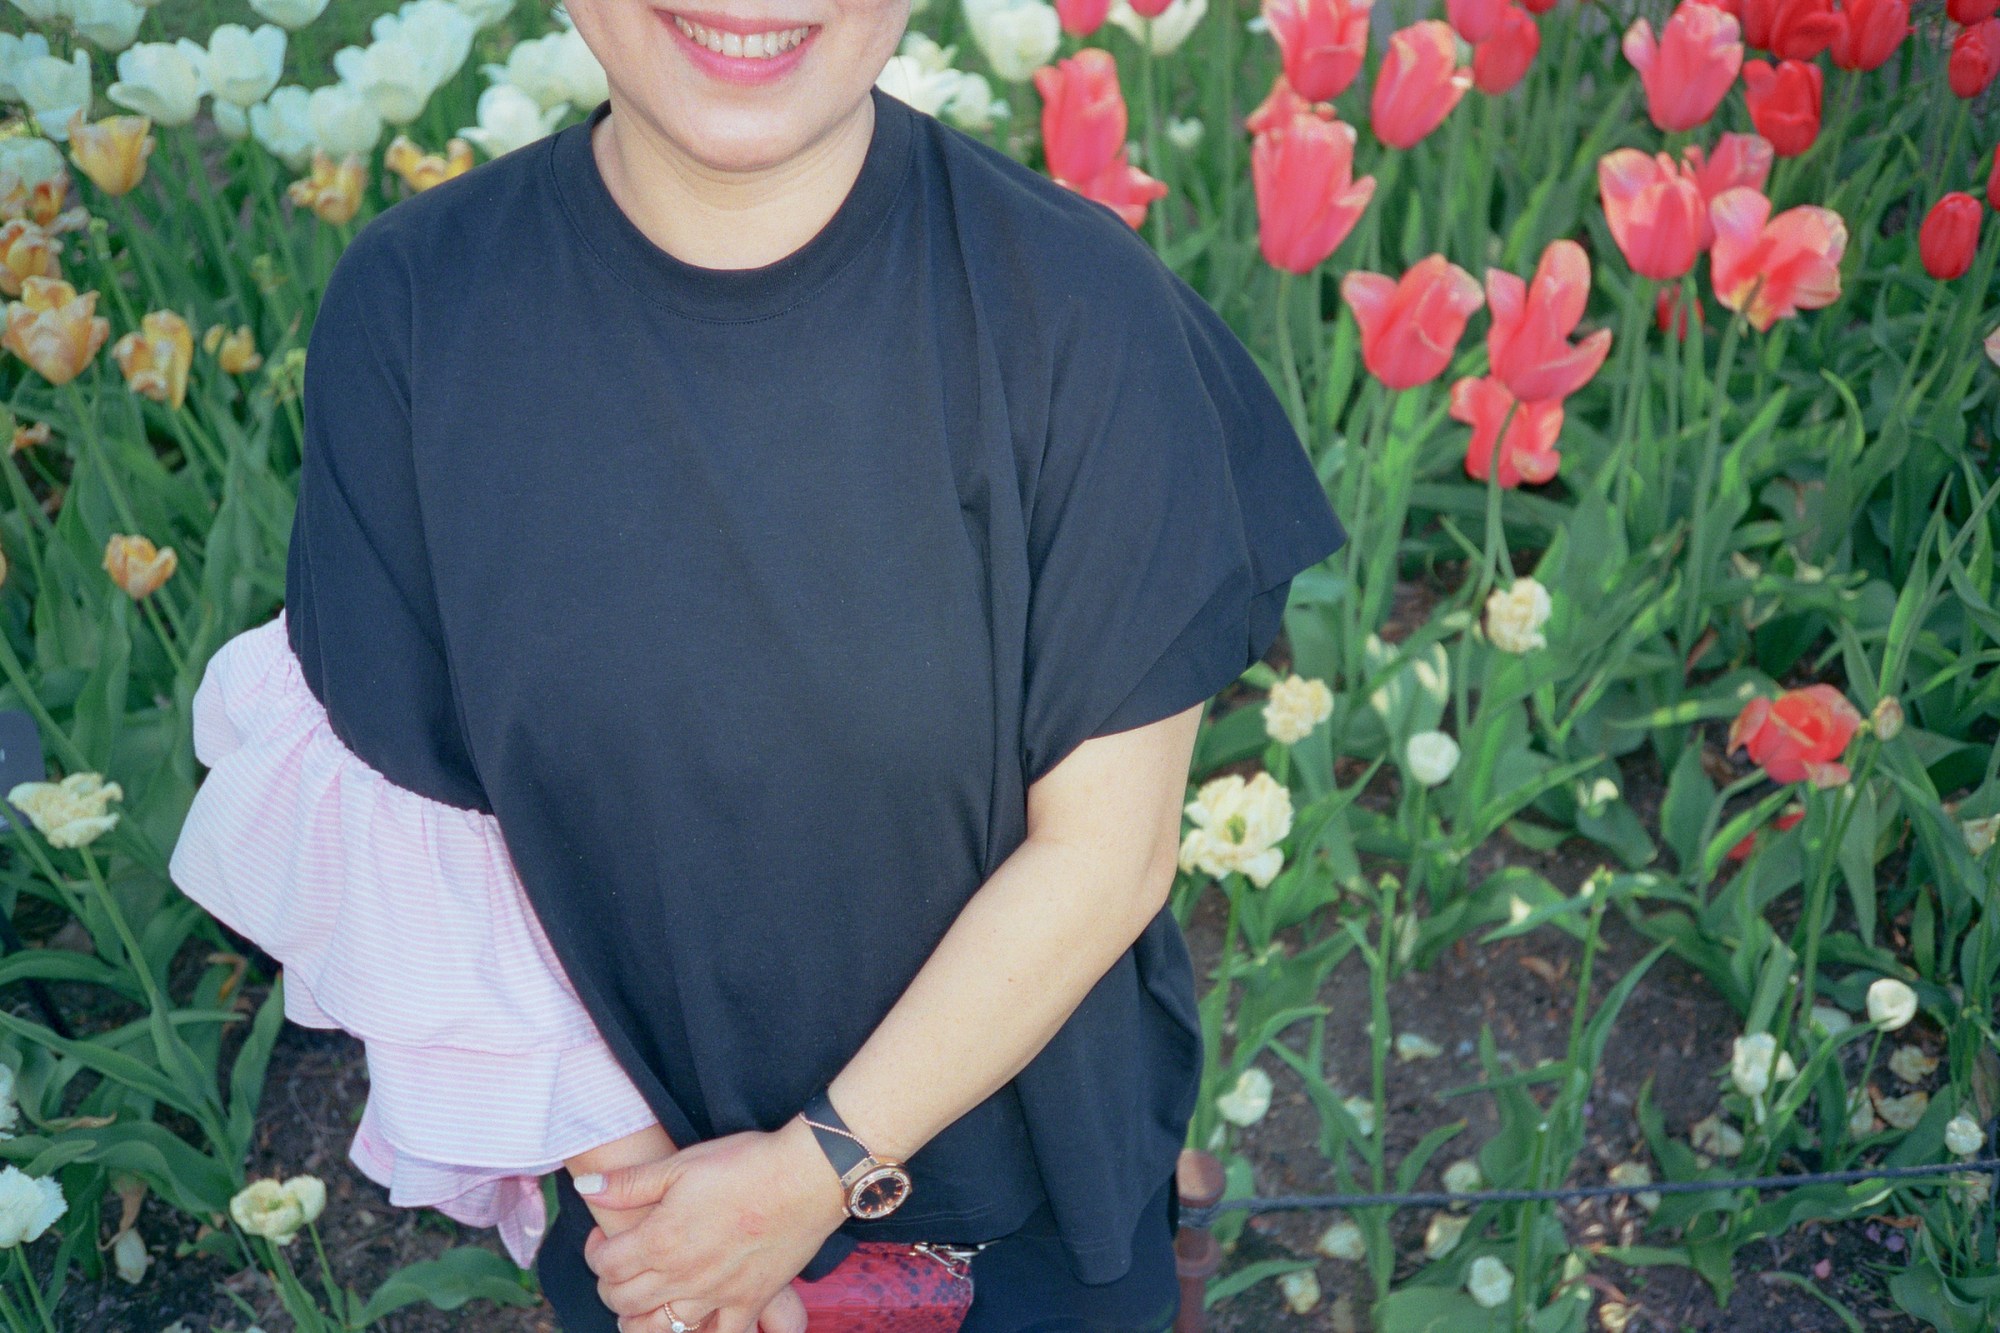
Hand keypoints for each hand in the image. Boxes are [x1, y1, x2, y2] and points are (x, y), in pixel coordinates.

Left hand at [578, 1115, 849, 1332]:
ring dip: (641, 1318)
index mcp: (659, 1239)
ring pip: (660, 1327)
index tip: (605, 1238)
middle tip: (621, 1265)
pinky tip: (695, 1321)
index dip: (595, 1252)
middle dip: (611, 1285)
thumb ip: (629, 1183)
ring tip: (645, 1299)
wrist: (805, 1175)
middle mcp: (681, 1275)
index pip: (605, 1265)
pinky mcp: (749, 1302)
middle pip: (624, 1300)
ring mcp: (716, 1294)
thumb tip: (585, 1187)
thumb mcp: (681, 1163)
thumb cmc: (744, 1162)